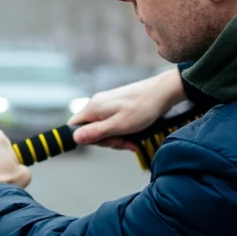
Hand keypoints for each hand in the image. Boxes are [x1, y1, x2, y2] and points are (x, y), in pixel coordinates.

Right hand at [68, 68, 185, 147]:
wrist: (162, 93)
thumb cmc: (142, 108)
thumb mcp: (119, 126)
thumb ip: (96, 132)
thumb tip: (75, 138)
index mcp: (94, 107)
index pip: (74, 126)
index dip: (84, 139)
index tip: (102, 142)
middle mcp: (97, 104)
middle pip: (90, 130)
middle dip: (106, 140)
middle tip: (122, 142)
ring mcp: (107, 105)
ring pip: (103, 128)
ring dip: (116, 138)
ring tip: (131, 140)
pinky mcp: (117, 106)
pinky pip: (112, 124)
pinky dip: (122, 132)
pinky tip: (133, 137)